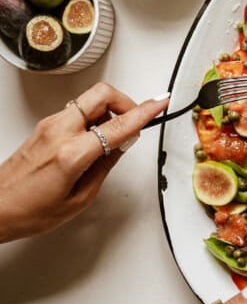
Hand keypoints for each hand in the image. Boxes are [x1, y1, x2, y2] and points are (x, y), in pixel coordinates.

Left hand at [0, 82, 168, 242]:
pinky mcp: (46, 124)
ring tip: (114, 136)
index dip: (145, 112)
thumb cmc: (29, 210)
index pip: (119, 125)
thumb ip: (106, 165)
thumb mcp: (80, 197)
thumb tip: (124, 143)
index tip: (160, 103)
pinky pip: (79, 109)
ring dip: (109, 110)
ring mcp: (51, 124)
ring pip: (91, 99)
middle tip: (135, 118)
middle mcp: (59, 131)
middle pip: (102, 93)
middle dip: (126, 101)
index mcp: (71, 153)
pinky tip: (96, 137)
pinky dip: (95, 116)